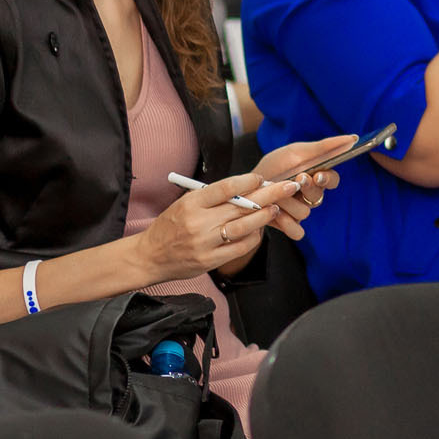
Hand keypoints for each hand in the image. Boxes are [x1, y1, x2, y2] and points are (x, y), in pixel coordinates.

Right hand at [136, 172, 304, 283]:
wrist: (149, 256)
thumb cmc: (171, 226)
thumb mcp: (185, 204)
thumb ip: (212, 197)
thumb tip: (248, 187)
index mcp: (191, 203)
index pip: (226, 188)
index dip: (248, 181)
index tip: (262, 177)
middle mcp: (198, 223)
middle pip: (241, 206)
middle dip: (269, 195)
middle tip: (289, 186)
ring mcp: (205, 243)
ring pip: (244, 227)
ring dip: (265, 216)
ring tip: (276, 207)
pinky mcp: (210, 261)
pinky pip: (240, 247)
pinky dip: (254, 237)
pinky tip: (259, 229)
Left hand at [250, 135, 352, 243]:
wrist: (245, 186)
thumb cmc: (274, 166)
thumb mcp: (296, 152)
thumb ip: (324, 147)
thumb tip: (353, 138)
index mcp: (315, 177)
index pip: (333, 180)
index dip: (328, 180)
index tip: (318, 175)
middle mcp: (310, 195)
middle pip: (319, 196)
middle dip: (306, 188)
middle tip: (295, 180)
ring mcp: (299, 211)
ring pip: (305, 212)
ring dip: (288, 202)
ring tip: (272, 195)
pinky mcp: (288, 225)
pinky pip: (297, 232)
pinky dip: (287, 224)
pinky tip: (276, 214)